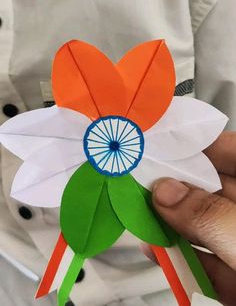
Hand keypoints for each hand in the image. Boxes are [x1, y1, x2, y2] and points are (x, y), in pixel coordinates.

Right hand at [151, 131, 235, 305]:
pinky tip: (156, 248)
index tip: (160, 142)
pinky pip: (204, 261)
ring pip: (203, 225)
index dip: (196, 145)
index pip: (231, 153)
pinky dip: (179, 256)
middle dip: (174, 183)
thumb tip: (167, 192)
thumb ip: (213, 217)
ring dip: (170, 219)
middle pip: (211, 188)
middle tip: (139, 177)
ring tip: (138, 208)